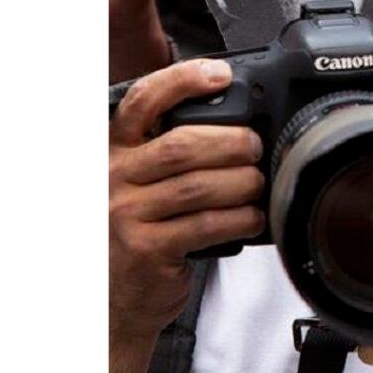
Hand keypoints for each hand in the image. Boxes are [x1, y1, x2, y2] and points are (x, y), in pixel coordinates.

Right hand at [109, 58, 265, 372]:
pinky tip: (252, 217)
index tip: (220, 74)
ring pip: (198, 185)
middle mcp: (114, 176)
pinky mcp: (146, 249)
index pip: (143, 101)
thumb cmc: (142, 230)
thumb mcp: (143, 182)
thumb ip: (171, 149)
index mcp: (116, 149)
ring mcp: (126, 214)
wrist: (118, 297)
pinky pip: (206, 224)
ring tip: (258, 185)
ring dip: (242, 183)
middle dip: (231, 142)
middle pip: (181, 144)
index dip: (183, 80)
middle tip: (255, 148)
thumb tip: (236, 121)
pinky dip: (239, 218)